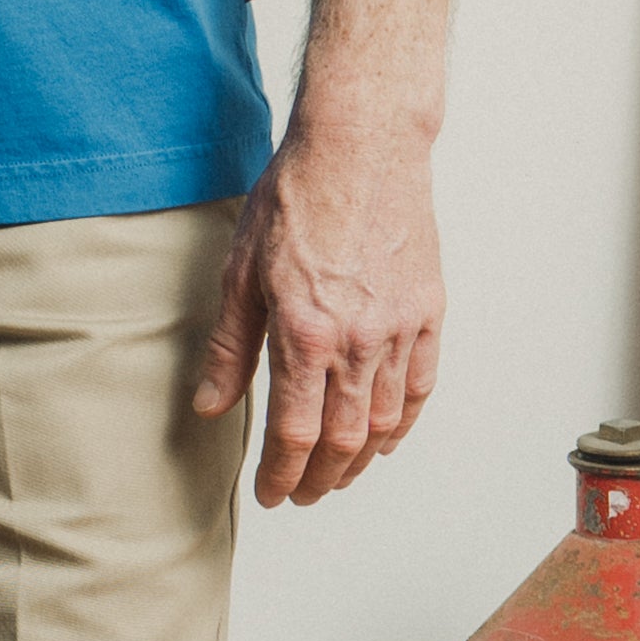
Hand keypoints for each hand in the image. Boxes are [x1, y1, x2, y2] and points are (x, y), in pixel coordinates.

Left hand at [191, 126, 441, 505]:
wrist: (361, 146)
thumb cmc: (298, 196)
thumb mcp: (242, 269)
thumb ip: (231, 346)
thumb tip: (211, 404)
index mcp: (306, 332)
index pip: (295, 434)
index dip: (281, 474)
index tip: (271, 493)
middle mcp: (358, 341)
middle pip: (342, 441)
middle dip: (318, 479)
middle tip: (300, 494)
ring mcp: (399, 329)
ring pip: (384, 423)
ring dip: (359, 461)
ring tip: (337, 475)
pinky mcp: (428, 313)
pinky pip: (420, 388)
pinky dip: (403, 424)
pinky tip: (385, 438)